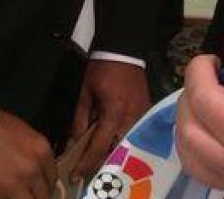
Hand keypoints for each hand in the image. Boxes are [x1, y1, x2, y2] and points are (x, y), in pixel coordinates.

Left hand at [69, 60, 150, 182]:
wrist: (123, 49)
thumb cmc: (101, 68)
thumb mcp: (84, 91)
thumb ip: (80, 117)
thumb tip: (76, 138)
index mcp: (114, 112)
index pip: (100, 145)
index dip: (87, 162)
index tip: (76, 174)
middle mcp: (131, 116)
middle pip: (118, 148)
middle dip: (103, 160)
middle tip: (88, 168)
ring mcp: (142, 113)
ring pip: (128, 140)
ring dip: (115, 150)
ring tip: (101, 156)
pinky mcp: (146, 108)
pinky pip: (135, 130)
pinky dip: (125, 138)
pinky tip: (116, 140)